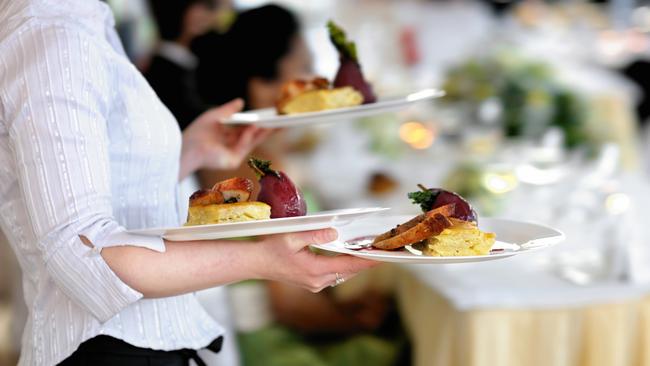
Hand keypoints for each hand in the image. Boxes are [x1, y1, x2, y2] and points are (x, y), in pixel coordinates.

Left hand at [180, 99, 272, 178]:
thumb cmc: (197, 133)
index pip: (246, 129)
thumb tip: (241, 101)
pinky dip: (250, 135)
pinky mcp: (233, 160)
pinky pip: (244, 146)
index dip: (258, 123)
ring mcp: (233, 154)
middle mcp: (231, 146)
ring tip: (274, 121)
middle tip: (281, 121)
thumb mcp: (215, 116)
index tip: (270, 117)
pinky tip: (256, 125)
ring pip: (252, 142)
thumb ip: (228, 109)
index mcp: (226, 137)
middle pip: (253, 137)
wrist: (187, 148)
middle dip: (267, 129)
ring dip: (263, 132)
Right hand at [252, 229, 378, 292]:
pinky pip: (335, 276)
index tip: (382, 255)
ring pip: (343, 274)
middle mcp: (318, 281)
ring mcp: (315, 284)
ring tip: (371, 253)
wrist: (257, 264)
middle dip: (365, 261)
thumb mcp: (292, 237)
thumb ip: (315, 234)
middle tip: (382, 250)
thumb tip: (334, 232)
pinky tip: (351, 258)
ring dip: (356, 264)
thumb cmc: (271, 248)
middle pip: (349, 271)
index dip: (367, 260)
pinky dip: (345, 267)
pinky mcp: (313, 284)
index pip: (348, 264)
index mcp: (314, 269)